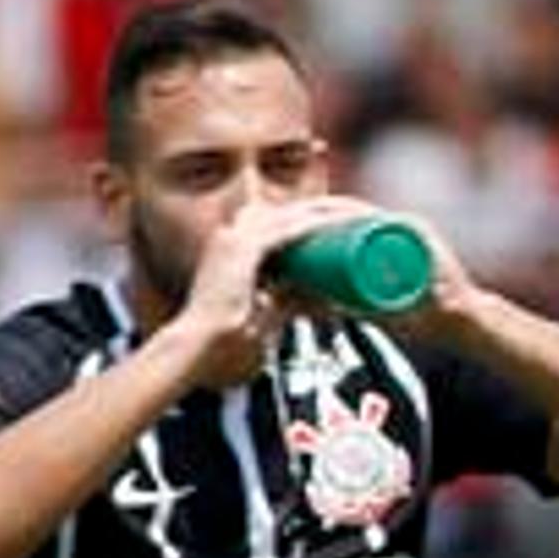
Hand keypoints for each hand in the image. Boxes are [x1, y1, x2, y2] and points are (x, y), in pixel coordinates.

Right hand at [166, 194, 419, 388]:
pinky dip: (317, 223)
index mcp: (236, 246)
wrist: (198, 346)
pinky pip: (289, 229)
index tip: (345, 225)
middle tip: (361, 217)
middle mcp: (235, 234)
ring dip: (327, 212)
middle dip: (327, 211)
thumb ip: (292, 302)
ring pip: (293, 214)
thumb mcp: (268, 312)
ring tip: (360, 213)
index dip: (313, 219)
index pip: (281, 221)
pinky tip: (342, 220)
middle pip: (290, 212)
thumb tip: (325, 302)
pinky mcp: (244, 249)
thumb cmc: (226, 338)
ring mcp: (237, 237)